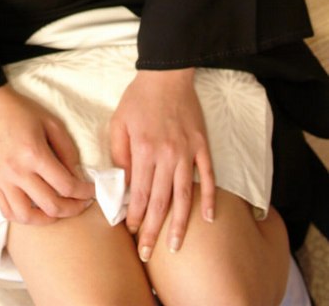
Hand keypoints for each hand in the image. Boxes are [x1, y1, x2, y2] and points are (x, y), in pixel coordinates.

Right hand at [0, 84, 94, 224]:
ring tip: (57, 210)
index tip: (92, 191)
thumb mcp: (52, 123)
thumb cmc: (23, 112)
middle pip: (51, 205)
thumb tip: (77, 175)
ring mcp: (2, 180)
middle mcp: (18, 171)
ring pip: (26, 216)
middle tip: (82, 204)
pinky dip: (23, 217)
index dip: (84, 192)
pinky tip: (34, 210)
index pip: (66, 185)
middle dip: (73, 209)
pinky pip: (6, 211)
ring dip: (46, 219)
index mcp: (35, 154)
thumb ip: (67, 151)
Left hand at [109, 69, 214, 259]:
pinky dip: (208, 199)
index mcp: (143, 149)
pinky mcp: (202, 146)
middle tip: (147, 254)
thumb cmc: (139, 98)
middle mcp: (166, 155)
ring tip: (174, 246)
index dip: (135, 216)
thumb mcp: (119, 123)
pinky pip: (207, 177)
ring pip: (183, 196)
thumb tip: (122, 184)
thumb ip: (120, 154)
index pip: (138, 193)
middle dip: (152, 230)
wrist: (167, 74)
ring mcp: (187, 152)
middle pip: (159, 201)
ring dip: (178, 223)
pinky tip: (207, 219)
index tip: (132, 233)